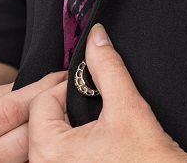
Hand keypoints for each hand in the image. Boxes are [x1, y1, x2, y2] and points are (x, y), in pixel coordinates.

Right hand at [0, 71, 66, 162]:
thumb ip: (18, 93)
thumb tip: (58, 82)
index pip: (11, 111)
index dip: (42, 93)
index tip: (63, 80)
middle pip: (23, 138)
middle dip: (51, 116)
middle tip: (72, 98)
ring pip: (29, 156)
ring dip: (50, 136)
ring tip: (66, 116)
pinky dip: (41, 152)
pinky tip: (53, 138)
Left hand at [28, 25, 186, 162]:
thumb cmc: (147, 159)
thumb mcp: (127, 105)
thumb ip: (106, 66)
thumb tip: (96, 36)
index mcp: (50, 153)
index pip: (40, 103)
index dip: (66, 88)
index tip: (91, 91)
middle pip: (39, 124)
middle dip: (63, 109)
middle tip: (92, 107)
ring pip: (45, 145)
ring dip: (64, 130)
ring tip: (93, 129)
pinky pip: (55, 161)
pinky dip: (68, 151)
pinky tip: (94, 150)